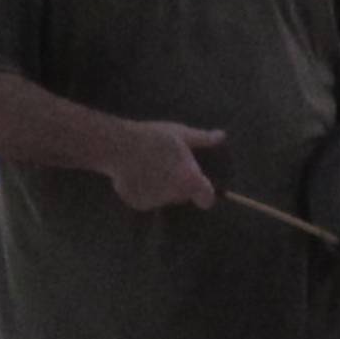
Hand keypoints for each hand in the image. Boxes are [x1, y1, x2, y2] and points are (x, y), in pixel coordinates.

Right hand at [106, 121, 225, 212]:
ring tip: (151, 165)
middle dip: (180, 183)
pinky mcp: (138, 204)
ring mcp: (155, 201)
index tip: (202, 186)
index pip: (207, 199)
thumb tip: (221, 136)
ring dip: (162, 187)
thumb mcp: (182, 134)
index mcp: (190, 179)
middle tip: (169, 164)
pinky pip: (147, 199)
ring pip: (165, 196)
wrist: (118, 146)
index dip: (206, 193)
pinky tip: (138, 174)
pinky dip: (144, 191)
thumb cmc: (154, 137)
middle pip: (184, 195)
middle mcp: (174, 194)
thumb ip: (203, 139)